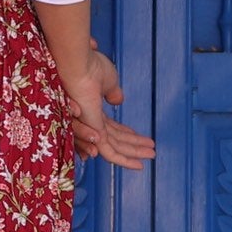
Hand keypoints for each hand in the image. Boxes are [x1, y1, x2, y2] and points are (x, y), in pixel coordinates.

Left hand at [61, 39, 154, 170]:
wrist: (79, 67)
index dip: (127, 133)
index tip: (139, 136)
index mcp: (92, 110)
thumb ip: (113, 92)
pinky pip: (110, 153)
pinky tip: (139, 165)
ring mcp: (92, 129)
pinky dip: (125, 161)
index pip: (111, 127)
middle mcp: (91, 122)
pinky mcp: (94, 134)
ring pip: (115, 148)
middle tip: (151, 151)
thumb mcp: (107, 80)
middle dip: (134, 146)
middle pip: (115, 139)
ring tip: (151, 155)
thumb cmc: (89, 68)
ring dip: (135, 153)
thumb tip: (117, 100)